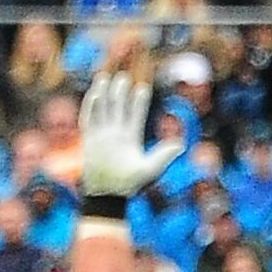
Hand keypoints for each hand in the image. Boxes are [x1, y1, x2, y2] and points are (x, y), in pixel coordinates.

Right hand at [78, 72, 181, 199]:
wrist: (108, 194)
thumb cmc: (130, 184)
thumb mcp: (151, 169)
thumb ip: (164, 155)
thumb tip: (181, 144)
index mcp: (131, 139)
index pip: (135, 116)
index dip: (139, 102)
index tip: (143, 88)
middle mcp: (115, 134)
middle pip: (118, 108)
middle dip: (121, 93)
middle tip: (124, 77)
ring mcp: (101, 136)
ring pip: (103, 109)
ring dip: (104, 94)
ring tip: (106, 78)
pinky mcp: (89, 140)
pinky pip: (89, 119)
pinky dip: (91, 106)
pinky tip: (94, 94)